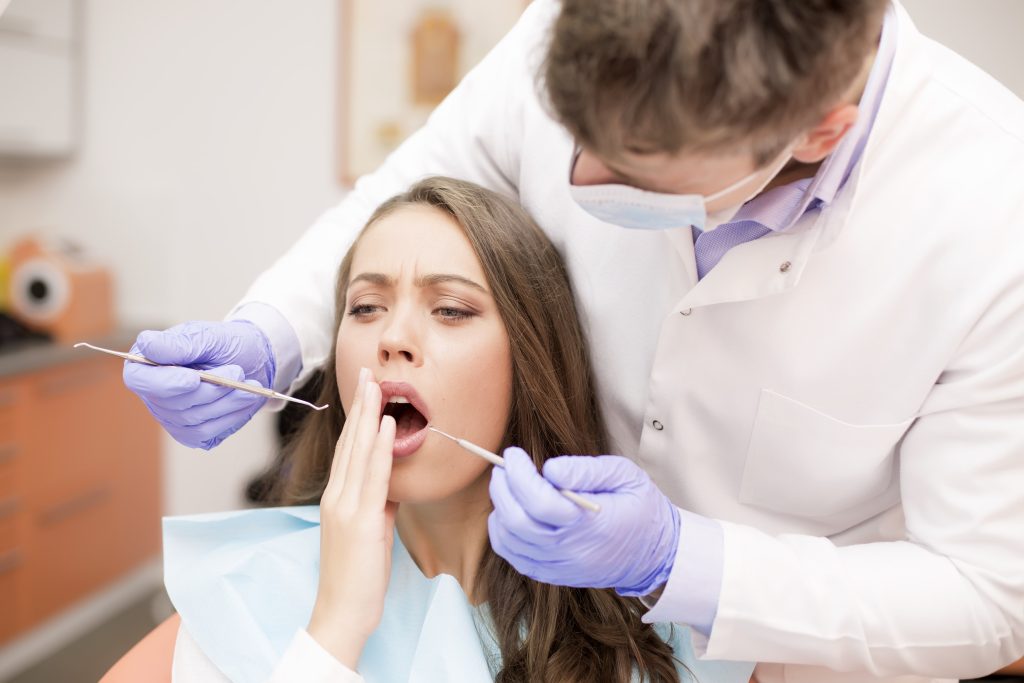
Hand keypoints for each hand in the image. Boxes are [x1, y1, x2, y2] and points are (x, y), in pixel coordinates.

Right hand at [122, 320, 274, 448]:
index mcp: (147, 364)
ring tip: (250, 386)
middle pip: (172, 404)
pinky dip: (231, 416)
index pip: (139, 379)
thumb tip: (146, 343)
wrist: (251, 361)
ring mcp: (171, 418)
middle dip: (210, 390)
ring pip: (193, 420)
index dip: (164, 382)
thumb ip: (180, 344)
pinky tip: (244, 400)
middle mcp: (154, 395)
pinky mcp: (191, 434)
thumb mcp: (207, 337)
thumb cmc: (224, 345)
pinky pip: (208, 432)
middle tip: (238, 372)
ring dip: (227, 402)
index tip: (193, 378)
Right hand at [307, 369, 396, 668]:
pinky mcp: (360, 520)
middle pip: (349, 441)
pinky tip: (386, 424)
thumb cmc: (357, 576)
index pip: (347, 449)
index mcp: (336, 499)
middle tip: (368, 372)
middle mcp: (336, 497)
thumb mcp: (369, 531)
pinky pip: (372, 476)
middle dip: (360, 404)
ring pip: (358, 451)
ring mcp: (346, 507)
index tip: (364, 390)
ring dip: (368, 414)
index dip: (356, 417)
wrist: (342, 612)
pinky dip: (379, 447)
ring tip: (377, 384)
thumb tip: (392, 484)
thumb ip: (378, 504)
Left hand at [488, 448, 679, 595]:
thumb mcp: (625, 476)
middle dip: (501, 489)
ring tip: (508, 487)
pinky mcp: (553, 576)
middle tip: (504, 467)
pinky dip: (503, 534)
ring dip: (499, 509)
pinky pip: (514, 557)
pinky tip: (510, 513)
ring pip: (510, 542)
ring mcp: (560, 567)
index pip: (540, 502)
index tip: (513, 454)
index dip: (519, 475)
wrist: (655, 555)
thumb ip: (587, 470)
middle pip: (517, 522)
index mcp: (591, 524)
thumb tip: (549, 469)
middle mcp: (571, 550)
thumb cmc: (641, 508)